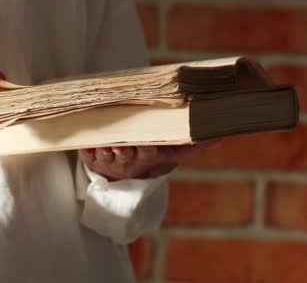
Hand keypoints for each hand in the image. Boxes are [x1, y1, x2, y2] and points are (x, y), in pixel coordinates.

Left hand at [78, 143, 213, 180]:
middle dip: (123, 151)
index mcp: (146, 157)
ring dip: (104, 151)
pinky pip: (85, 152)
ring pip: (105, 155)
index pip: (148, 152)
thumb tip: (220, 135)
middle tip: (120, 145)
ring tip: (105, 145)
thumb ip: (192, 144)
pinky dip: (86, 147)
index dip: (145, 149)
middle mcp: (127, 161)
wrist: (117, 172)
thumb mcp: (169, 151)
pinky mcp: (89, 155)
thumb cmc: (146, 154)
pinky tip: (86, 141)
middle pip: (125, 156)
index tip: (143, 144)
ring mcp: (107, 159)